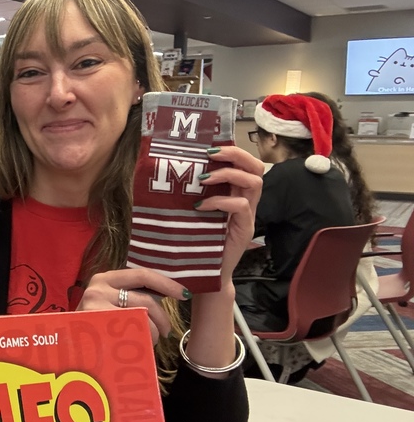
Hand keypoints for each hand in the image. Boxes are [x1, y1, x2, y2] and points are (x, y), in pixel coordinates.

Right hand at [79, 268, 190, 344]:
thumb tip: (167, 294)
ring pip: (140, 320)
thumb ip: (131, 295)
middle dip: (162, 319)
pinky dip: (138, 342)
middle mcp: (98, 287)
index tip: (184, 294)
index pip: (142, 275)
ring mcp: (94, 306)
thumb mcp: (109, 302)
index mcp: (105, 278)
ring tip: (147, 342)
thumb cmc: (93, 323)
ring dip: (150, 334)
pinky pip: (129, 334)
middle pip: (146, 301)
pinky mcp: (94, 325)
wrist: (65, 344)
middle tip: (165, 332)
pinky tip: (134, 347)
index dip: (166, 284)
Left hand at [195, 145, 263, 283]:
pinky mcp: (244, 230)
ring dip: (229, 175)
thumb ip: (188, 193)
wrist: (203, 274)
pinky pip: (242, 206)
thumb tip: (165, 171)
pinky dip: (222, 201)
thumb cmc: (194, 241)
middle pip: (256, 168)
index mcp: (233, 193)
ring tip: (204, 180)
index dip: (232, 151)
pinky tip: (202, 206)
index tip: (208, 147)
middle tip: (211, 154)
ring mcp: (247, 216)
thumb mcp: (190, 211)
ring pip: (255, 183)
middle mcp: (245, 202)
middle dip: (236, 155)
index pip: (245, 164)